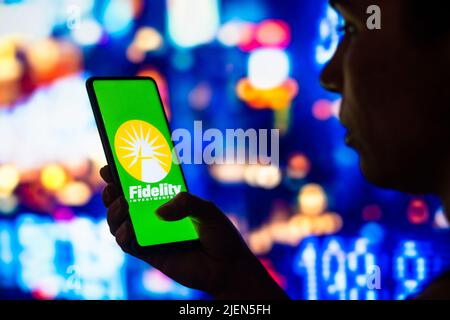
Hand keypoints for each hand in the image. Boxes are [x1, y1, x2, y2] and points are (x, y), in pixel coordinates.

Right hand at [100, 165, 288, 299]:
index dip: (122, 176)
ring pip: (120, 223)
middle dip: (112, 192)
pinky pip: (128, 244)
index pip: (140, 185)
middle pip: (123, 202)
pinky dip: (123, 235)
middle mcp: (155, 217)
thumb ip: (186, 203)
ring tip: (123, 203)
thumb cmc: (220, 235)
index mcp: (167, 201)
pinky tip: (128, 229)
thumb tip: (158, 212)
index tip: (110, 167)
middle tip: (113, 186)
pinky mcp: (150, 254)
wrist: (228, 268)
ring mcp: (150, 235)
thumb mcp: (207, 210)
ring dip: (114, 212)